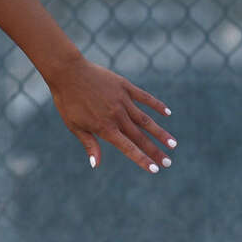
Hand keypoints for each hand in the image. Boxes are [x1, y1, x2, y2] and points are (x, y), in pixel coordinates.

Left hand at [47, 56, 175, 172]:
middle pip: (140, 137)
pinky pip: (144, 97)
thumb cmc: (68, 101)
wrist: (68, 72)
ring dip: (160, 132)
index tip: (156, 169)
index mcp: (105, 127)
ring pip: (146, 120)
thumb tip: (96, 164)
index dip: (142, 159)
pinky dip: (156, 105)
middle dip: (155, 151)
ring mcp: (122, 100)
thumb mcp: (74, 125)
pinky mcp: (124, 86)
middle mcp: (117, 115)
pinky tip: (167, 113)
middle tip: (169, 163)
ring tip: (173, 144)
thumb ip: (89, 144)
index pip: (128, 148)